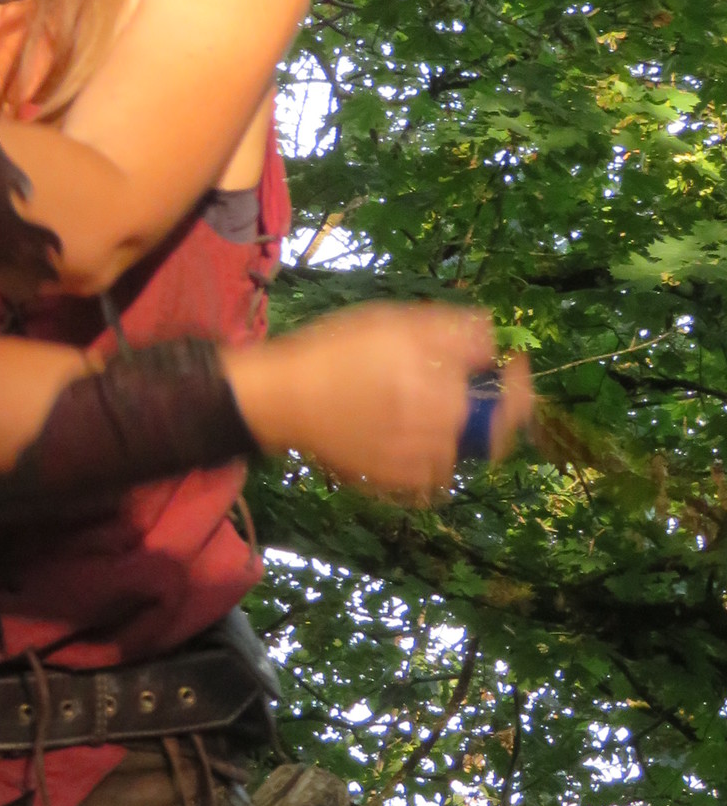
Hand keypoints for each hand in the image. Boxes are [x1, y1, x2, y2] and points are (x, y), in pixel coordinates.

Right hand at [225, 304, 533, 500]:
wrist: (283, 399)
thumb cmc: (337, 351)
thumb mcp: (396, 323)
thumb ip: (456, 332)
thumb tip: (497, 343)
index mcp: (448, 399)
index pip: (515, 404)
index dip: (521, 382)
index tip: (512, 361)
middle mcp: (441, 440)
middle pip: (491, 434)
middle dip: (486, 407)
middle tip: (469, 384)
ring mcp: (417, 467)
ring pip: (460, 453)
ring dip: (457, 430)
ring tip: (428, 404)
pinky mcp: (393, 483)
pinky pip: (431, 473)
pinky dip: (431, 454)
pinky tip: (407, 430)